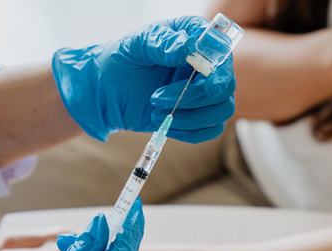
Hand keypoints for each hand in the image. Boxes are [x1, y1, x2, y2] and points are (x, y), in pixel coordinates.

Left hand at [52, 16, 235, 143]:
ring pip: (222, 110)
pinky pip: (211, 129)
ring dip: (191, 117)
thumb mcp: (136, 45)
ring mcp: (205, 90)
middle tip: (156, 98)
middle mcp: (207, 64)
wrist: (107, 89)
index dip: (222, 70)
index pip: (222, 52)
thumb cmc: (122, 60)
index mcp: (196, 37)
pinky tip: (165, 125)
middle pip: (225, 86)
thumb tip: (187, 48)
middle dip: (193, 98)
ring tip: (156, 113)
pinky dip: (190, 132)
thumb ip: (161, 43)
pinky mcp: (199, 114)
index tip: (209, 85)